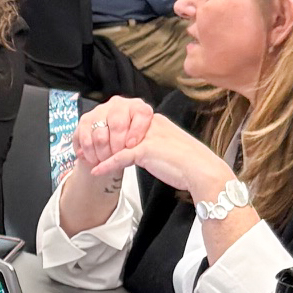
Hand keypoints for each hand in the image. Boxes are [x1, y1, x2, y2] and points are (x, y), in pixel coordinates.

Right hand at [72, 96, 152, 181]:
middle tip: (117, 158)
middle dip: (117, 147)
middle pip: (118, 125)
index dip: (136, 131)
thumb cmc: (130, 143)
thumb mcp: (142, 142)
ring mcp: (100, 111)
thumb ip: (141, 141)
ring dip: (102, 153)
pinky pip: (85, 140)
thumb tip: (130, 144)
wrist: (110, 145)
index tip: (131, 146)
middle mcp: (118, 104)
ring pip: (100, 136)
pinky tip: (94, 159)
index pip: (141, 114)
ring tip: (105, 161)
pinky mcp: (85, 120)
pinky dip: (90, 153)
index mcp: (137, 107)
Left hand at [97, 106, 230, 199]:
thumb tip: (134, 150)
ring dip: (101, 153)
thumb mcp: (166, 147)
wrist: (202, 170)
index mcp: (156, 121)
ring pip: (116, 141)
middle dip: (102, 141)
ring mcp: (148, 136)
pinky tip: (96, 171)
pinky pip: (119, 157)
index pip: (126, 122)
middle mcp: (151, 124)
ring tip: (90, 161)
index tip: (99, 144)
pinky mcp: (146, 149)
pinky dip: (106, 165)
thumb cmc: (188, 163)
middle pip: (118, 128)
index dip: (111, 134)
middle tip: (90, 153)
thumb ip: (150, 144)